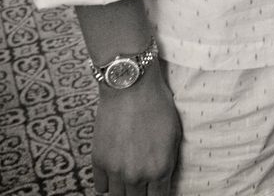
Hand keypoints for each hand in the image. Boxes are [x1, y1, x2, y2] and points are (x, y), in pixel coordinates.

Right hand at [91, 62, 181, 195]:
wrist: (131, 88)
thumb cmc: (157, 106)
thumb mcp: (174, 135)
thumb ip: (167, 162)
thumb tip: (162, 179)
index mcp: (159, 169)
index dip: (158, 195)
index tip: (156, 191)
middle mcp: (136, 175)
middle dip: (141, 194)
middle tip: (143, 186)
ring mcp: (115, 170)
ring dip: (124, 192)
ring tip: (128, 184)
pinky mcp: (98, 161)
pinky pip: (100, 186)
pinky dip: (107, 184)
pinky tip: (113, 178)